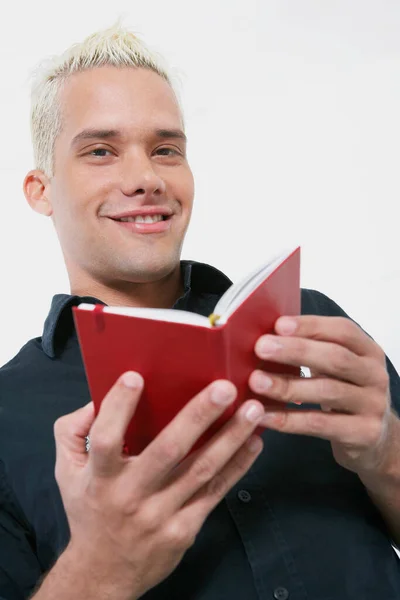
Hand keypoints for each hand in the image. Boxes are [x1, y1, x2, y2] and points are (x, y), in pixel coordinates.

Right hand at [53, 373, 264, 598]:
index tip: (135, 377)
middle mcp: (132, 496)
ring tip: (253, 410)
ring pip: (202, 470)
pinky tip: (254, 442)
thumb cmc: (90, 510)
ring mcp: (162, 514)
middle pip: (168, 451)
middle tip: (224, 388)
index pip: (106, 440)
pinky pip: (215, 492)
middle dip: (198, 416)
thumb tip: (95, 401)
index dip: (119, 408)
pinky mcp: (185, 528)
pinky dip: (237, 465)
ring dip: (231, 437)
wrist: (105, 572)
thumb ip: (73, 432)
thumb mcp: (67, 471)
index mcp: (101, 478)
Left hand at [249, 315, 394, 475]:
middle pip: (335, 358)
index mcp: (368, 351)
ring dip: (287, 385)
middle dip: (295, 351)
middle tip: (261, 348)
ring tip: (256, 382)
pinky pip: (320, 424)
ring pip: (327, 391)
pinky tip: (264, 415)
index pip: (342, 330)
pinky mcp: (364, 434)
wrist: (373, 439)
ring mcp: (373, 405)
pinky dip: (288, 420)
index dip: (310, 326)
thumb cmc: (343, 394)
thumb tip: (266, 335)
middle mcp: (375, 375)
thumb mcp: (334, 368)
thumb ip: (311, 349)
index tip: (278, 325)